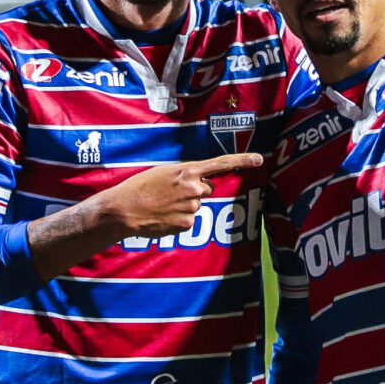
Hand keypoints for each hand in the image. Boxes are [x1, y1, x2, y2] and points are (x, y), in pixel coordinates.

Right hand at [28, 153, 263, 279]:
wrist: (124, 210)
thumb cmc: (139, 188)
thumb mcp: (162, 173)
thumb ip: (183, 175)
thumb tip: (198, 183)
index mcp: (187, 170)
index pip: (221, 164)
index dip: (242, 161)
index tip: (260, 159)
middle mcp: (194, 188)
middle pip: (206, 189)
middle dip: (194, 191)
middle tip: (171, 194)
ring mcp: (192, 207)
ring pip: (197, 206)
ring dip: (184, 206)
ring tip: (163, 206)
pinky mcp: (188, 224)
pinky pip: (190, 221)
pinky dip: (179, 220)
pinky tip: (163, 217)